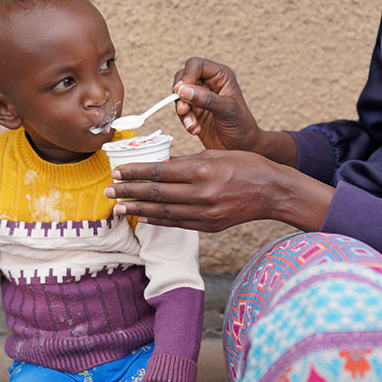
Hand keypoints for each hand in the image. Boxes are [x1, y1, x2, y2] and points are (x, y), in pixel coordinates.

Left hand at [107, 149, 334, 232]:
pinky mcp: (209, 226)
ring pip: (163, 211)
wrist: (273, 192)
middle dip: (129, 192)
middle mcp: (201, 193)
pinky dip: (158, 220)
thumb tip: (160, 164)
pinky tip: (143, 217)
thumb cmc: (247, 165)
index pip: (160, 171)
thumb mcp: (216, 154)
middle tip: (108, 192)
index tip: (118, 171)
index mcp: (201, 170)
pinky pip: (178, 223)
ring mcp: (205, 213)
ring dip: (138, 209)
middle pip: (157, 192)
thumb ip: (187, 161)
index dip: (135, 172)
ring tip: (118, 208)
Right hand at [174, 57, 295, 165]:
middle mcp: (208, 83)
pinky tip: (195, 129)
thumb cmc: (242, 125)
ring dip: (183, 111)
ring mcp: (199, 97)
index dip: (186, 75)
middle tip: (183, 109)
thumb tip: (183, 90)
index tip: (180, 90)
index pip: (196, 65)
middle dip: (180, 94)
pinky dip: (185, 120)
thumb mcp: (227, 110)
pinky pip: (181, 111)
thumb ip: (206, 99)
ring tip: (193, 125)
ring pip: (179, 95)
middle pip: (183, 78)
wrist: (243, 147)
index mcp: (220, 75)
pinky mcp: (193, 111)